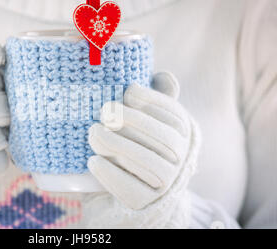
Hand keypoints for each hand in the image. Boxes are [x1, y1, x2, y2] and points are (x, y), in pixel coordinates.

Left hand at [86, 71, 199, 226]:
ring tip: (93, 132)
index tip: (128, 92)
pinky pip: (130, 189)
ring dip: (116, 145)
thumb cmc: (141, 139)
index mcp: (183, 134)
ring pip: (146, 163)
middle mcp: (180, 159)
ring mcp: (165, 183)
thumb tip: (162, 76)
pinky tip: (93, 161)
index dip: (152, 100)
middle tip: (104, 111)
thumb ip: (158, 97)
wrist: (137, 183)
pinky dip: (110, 174)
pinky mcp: (145, 201)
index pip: (173, 115)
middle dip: (132, 120)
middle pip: (162, 138)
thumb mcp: (151, 119)